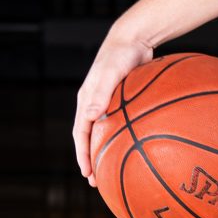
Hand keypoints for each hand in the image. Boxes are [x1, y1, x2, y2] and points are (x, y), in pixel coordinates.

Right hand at [71, 26, 155, 181]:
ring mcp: (108, 102)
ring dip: (107, 150)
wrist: (134, 37)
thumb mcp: (109, 73)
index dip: (83, 155)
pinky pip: (121, 123)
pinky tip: (137, 146)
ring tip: (114, 169)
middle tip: (98, 180)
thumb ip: (100, 93)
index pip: (81, 133)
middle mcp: (94, 104)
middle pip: (90, 137)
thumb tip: (91, 117)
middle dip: (93, 159)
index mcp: (86, 100)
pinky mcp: (122, 100)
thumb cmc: (120, 53)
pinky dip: (124, 136)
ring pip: (105, 132)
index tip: (87, 173)